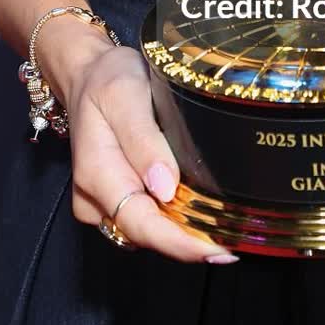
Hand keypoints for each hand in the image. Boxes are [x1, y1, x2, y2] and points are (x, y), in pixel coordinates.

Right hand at [50, 30, 237, 263]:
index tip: (218, 250)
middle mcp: (95, 198)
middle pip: (147, 234)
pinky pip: (145, 219)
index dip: (180, 243)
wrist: (88, 73)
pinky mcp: (113, 199)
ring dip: (184, 233)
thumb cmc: (108, 79)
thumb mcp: (126, 94)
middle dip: (190, 242)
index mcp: (97, 173)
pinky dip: (173, 220)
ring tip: (225, 227)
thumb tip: (166, 189)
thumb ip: (143, 140)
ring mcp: (102, 202)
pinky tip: (200, 212)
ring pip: (147, 231)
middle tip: (236, 241)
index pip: (140, 223)